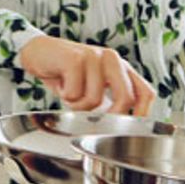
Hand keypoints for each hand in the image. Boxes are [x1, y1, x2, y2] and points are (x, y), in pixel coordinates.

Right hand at [18, 35, 154, 114]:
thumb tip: (119, 127)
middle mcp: (112, 59)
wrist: (39, 53)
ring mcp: (95, 57)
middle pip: (125, 98)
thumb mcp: (93, 88)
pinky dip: (65, 96)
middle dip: (110, 116)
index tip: (134, 130)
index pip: (145, 91)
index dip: (144, 113)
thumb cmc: (67, 74)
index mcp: (121, 67)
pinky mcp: (76, 58)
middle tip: (92, 119)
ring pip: (94, 100)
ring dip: (77, 105)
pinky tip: (61, 84)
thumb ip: (108, 101)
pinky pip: (74, 93)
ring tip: (69, 92)